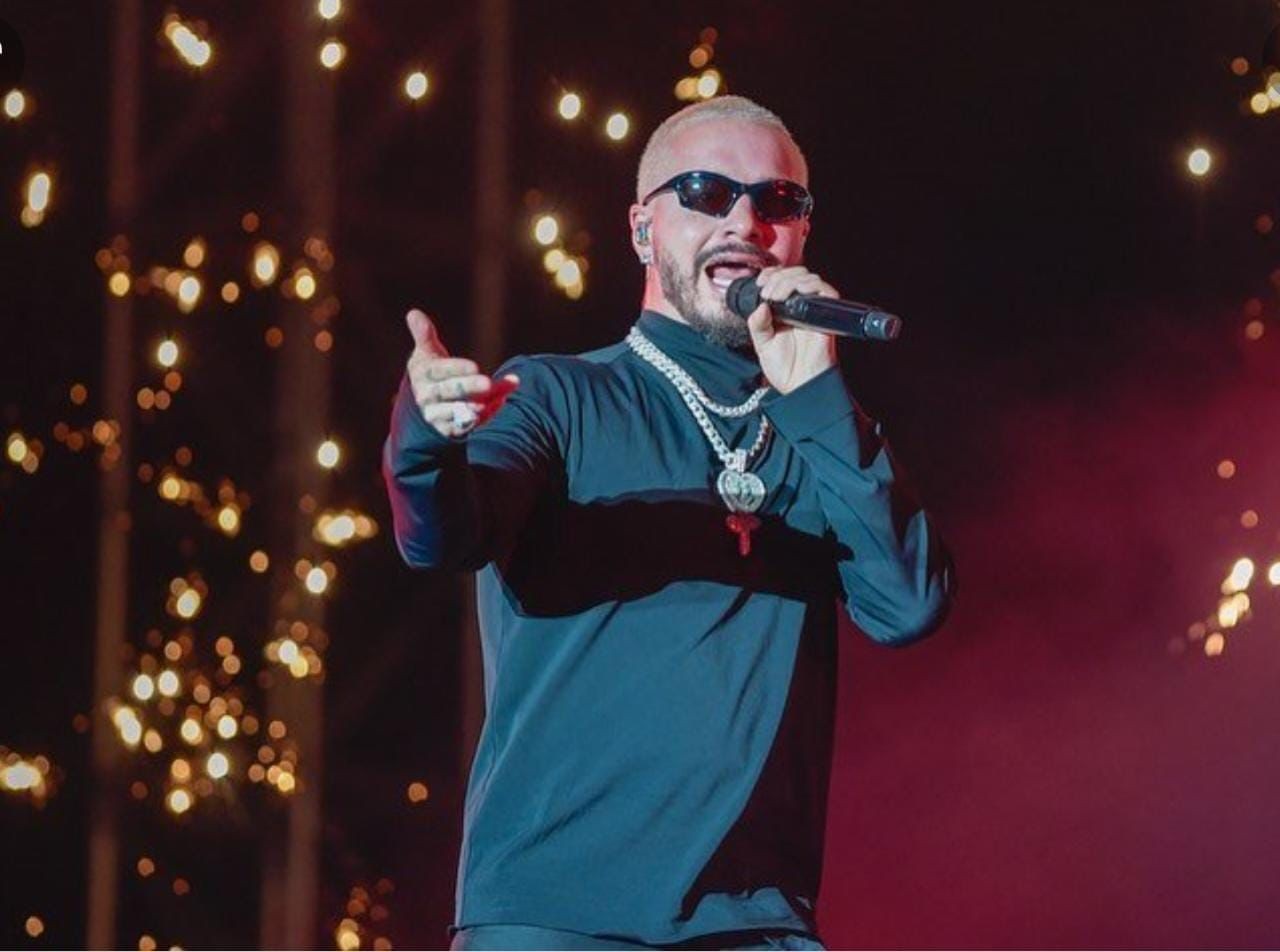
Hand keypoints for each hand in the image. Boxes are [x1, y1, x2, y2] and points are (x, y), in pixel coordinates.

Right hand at [404, 308, 518, 436]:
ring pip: (458, 411)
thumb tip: (414, 313)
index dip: (456, 368)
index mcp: (422, 374)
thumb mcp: (426, 353)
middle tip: (487, 382)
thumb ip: (424, 335)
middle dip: (468, 388)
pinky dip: (485, 416)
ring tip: (494, 399)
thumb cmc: (431, 373)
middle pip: (448, 392)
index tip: (475, 366)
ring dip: (477, 406)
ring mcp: (437, 415)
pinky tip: (500, 402)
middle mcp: (427, 397)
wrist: (423, 407)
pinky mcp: (449, 429)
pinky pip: (467, 425)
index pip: (438, 371)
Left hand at [745, 266, 838, 393]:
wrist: (800, 385)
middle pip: (795, 274)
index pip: (782, 279)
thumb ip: (757, 325)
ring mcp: (814, 310)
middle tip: (767, 293)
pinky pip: (826, 291)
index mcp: (785, 309)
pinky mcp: (827, 316)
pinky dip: (811, 286)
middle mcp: (801, 307)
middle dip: (778, 277)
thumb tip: (759, 305)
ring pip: (809, 278)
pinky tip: (795, 294)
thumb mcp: (762, 344)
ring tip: (775, 297)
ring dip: (789, 281)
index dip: (771, 274)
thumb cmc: (785, 369)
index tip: (760, 283)